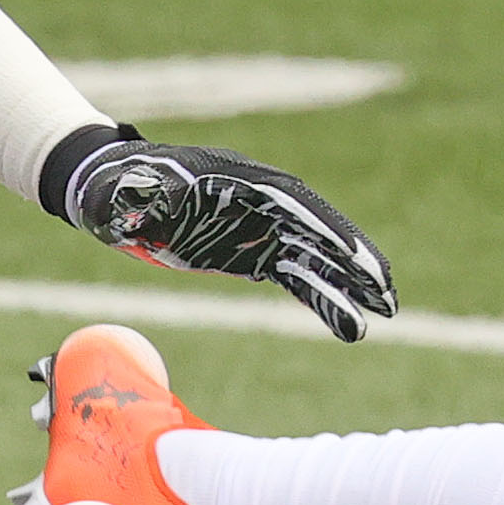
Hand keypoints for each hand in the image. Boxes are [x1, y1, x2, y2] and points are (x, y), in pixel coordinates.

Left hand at [62, 135, 397, 342]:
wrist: (115, 194)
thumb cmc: (118, 190)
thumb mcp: (122, 193)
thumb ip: (136, 197)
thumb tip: (137, 199)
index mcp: (235, 181)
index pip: (289, 201)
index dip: (320, 225)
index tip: (349, 253)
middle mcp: (259, 201)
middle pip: (316, 227)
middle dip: (352, 256)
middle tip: (388, 289)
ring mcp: (260, 227)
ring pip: (312, 256)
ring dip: (348, 283)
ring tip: (384, 312)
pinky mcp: (254, 251)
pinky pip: (296, 275)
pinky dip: (323, 297)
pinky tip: (349, 323)